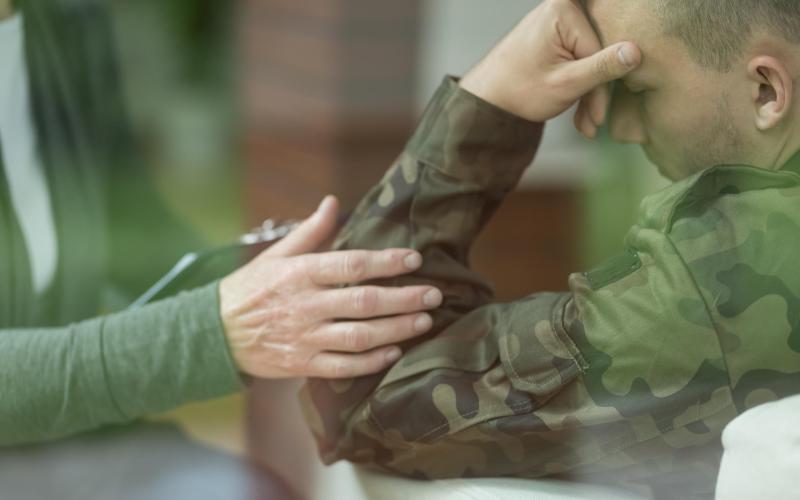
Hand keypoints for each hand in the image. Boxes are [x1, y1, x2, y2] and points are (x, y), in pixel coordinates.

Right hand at [219, 196, 442, 378]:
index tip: (415, 259)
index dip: (387, 261)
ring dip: (396, 329)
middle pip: (364, 302)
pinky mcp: (303, 364)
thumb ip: (310, 231)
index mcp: (300, 273)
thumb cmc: (250, 288)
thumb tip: (333, 202)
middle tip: (434, 295)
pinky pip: (344, 366)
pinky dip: (372, 361)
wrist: (215, 333)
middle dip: (404, 298)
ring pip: (359, 336)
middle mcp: (305, 305)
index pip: (352, 265)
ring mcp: (305, 337)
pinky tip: (394, 351)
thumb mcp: (276, 255)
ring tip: (423, 321)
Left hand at [459, 0, 640, 136]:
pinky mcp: (557, 33)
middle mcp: (562, 6)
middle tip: (592, 126)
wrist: (487, 100)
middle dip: (596, 93)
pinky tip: (578, 113)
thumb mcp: (566, 84)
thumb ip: (602, 68)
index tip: (598, 119)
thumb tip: (636, 52)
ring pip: (590, 58)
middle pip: (598, 51)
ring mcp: (559, 19)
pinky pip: (579, 57)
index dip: (602, 88)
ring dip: (588, 93)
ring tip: (584, 125)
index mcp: (564, 9)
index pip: (601, 50)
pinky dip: (579, 84)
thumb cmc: (519, 91)